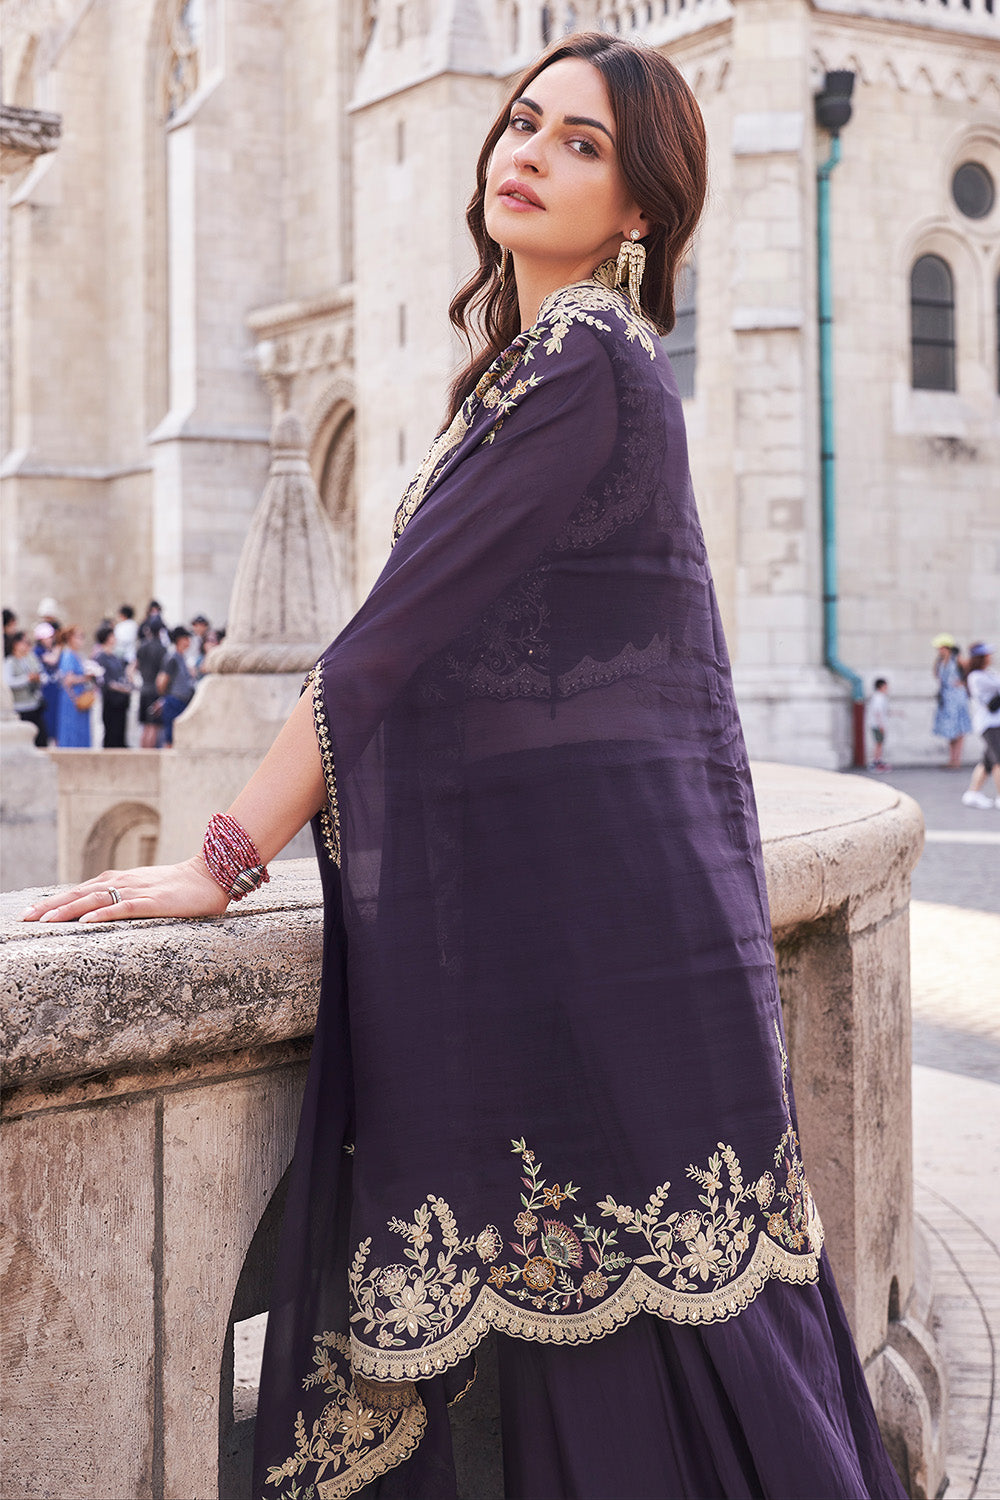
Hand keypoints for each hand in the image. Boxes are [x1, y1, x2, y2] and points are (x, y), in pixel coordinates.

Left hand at [19, 856, 230, 924]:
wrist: (210, 875)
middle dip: (50, 907)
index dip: (52, 902)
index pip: (77, 891)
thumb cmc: (178, 887)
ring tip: (46, 921)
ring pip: (95, 900)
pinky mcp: (153, 902)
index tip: (30, 914)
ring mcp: (137, 892)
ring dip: (69, 910)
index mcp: (118, 881)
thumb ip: (122, 897)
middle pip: (78, 894)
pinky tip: (88, 922)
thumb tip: (97, 910)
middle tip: (25, 919)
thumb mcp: (143, 889)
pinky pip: (124, 908)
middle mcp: (122, 883)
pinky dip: (104, 915)